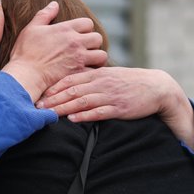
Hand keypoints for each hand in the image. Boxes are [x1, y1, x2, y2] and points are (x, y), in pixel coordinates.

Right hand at [2, 2, 106, 101]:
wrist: (25, 75)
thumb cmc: (25, 52)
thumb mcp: (32, 29)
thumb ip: (45, 14)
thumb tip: (54, 4)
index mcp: (66, 29)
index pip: (88, 23)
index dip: (85, 29)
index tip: (78, 35)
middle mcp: (76, 42)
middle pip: (98, 38)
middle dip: (93, 43)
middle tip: (85, 48)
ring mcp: (79, 59)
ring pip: (101, 55)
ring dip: (96, 58)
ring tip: (89, 61)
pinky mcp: (78, 74)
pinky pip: (94, 72)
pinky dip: (91, 73)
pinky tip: (83, 73)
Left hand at [36, 66, 193, 153]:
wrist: (156, 87)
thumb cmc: (129, 83)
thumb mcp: (109, 76)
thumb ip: (91, 79)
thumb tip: (71, 84)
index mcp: (97, 74)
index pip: (70, 79)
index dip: (53, 87)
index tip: (38, 94)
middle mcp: (101, 83)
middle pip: (72, 90)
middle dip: (53, 99)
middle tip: (36, 106)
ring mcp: (109, 96)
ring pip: (82, 101)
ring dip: (64, 108)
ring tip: (49, 114)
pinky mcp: (119, 108)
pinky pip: (99, 112)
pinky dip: (85, 116)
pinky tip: (73, 119)